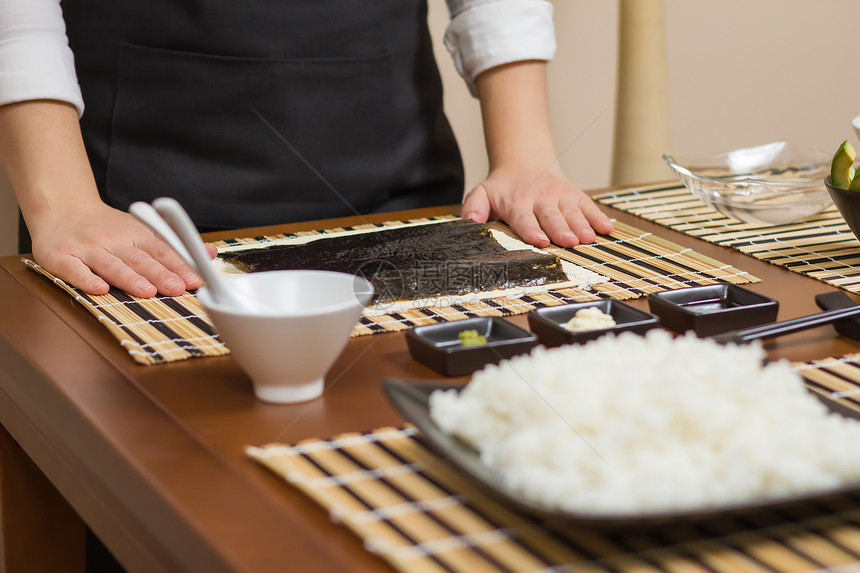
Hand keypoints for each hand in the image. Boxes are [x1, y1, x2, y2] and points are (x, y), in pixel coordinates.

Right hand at [29, 202, 216, 296]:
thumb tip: (210, 253)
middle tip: (177, 289)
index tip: (195, 280)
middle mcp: (113, 240)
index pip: (161, 250)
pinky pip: (74, 270)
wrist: (61, 207)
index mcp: (135, 234)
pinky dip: (86, 279)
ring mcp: (87, 248)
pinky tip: (99, 289)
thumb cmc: (106, 226)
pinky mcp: (61, 257)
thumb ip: (174, 245)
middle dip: (160, 274)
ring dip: (130, 278)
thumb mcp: (142, 229)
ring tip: (146, 291)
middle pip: (139, 259)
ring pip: (111, 264)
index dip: (179, 266)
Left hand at [461, 165, 613, 247]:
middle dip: (562, 230)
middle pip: (552, 217)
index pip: (524, 218)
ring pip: (572, 213)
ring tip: (589, 238)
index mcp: (517, 203)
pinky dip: (598, 217)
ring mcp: (561, 197)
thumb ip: (473, 208)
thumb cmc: (503, 188)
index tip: (541, 240)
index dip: (532, 230)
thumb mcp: (482, 194)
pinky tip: (607, 229)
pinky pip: (588, 206)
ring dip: (582, 226)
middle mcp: (541, 199)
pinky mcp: (575, 196)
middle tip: (570, 242)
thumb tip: (469, 222)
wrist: (525, 162)